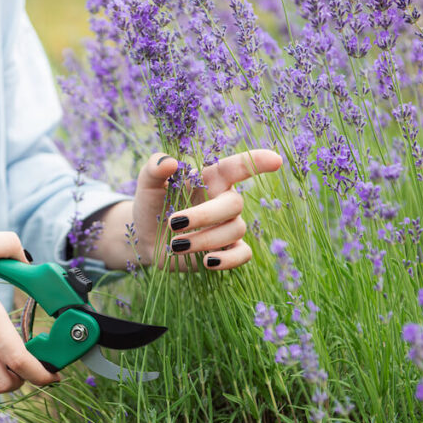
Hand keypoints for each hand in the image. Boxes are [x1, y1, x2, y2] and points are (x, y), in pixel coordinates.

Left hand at [90, 150, 281, 270]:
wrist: (146, 237)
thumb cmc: (152, 204)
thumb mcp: (147, 184)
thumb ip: (154, 169)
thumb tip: (168, 162)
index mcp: (211, 178)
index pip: (238, 167)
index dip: (257, 162)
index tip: (276, 161)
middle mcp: (224, 200)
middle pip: (234, 203)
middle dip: (205, 215)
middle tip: (173, 223)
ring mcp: (227, 226)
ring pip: (234, 229)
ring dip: (204, 239)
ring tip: (175, 244)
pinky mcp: (226, 250)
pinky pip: (242, 254)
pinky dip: (228, 259)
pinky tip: (208, 262)